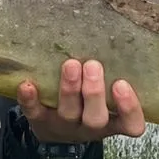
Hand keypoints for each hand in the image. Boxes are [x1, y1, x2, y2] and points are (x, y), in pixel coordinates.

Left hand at [16, 59, 145, 143]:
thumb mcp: (106, 94)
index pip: (131, 124)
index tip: (122, 83)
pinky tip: (27, 84)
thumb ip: (113, 71)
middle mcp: (90, 126)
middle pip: (96, 118)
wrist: (56, 130)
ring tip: (70, 65)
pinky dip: (30, 100)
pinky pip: (34, 113)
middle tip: (93, 65)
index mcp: (112, 121)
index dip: (129, 108)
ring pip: (69, 113)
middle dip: (94, 92)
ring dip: (69, 89)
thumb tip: (113, 27)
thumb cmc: (89, 101)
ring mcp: (65, 126)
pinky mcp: (40, 122)